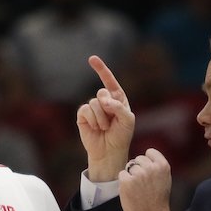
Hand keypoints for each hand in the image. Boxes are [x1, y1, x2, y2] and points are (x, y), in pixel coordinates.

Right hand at [76, 55, 134, 181]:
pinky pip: (85, 110)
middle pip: (101, 92)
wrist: (110, 152)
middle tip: (111, 121)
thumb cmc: (121, 135)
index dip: (101, 69)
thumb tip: (103, 100)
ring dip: (101, 118)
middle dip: (107, 106)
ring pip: (94, 103)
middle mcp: (104, 101)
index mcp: (117, 98)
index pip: (109, 81)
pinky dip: (92, 120)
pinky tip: (95, 128)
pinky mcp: (83, 116)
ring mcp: (93, 108)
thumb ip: (118, 106)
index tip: (92, 59)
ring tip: (105, 128)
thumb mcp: (128, 119)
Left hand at [118, 148, 176, 210]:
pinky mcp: (126, 182)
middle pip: (138, 159)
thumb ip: (157, 166)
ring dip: (131, 176)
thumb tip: (145, 154)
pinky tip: (131, 192)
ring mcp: (138, 174)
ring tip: (138, 189)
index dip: (147, 161)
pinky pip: (122, 174)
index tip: (149, 173)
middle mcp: (151, 168)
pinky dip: (124, 183)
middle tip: (144, 185)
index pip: (150, 152)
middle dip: (138, 169)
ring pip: (129, 166)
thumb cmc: (158, 199)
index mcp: (163, 166)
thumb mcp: (165, 179)